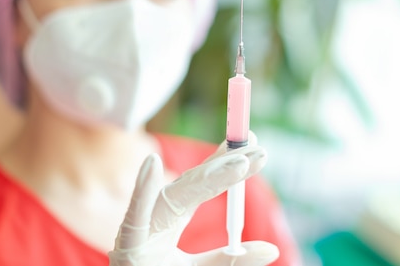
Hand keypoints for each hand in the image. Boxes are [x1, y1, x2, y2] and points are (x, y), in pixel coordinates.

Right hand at [108, 138, 279, 265]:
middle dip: (226, 164)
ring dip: (203, 177)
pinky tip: (151, 165)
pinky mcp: (127, 246)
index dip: (228, 163)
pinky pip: (136, 218)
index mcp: (171, 218)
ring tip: (232, 160)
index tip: (255, 144)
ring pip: (175, 197)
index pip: (204, 184)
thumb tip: (271, 248)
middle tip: (257, 146)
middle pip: (194, 184)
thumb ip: (230, 259)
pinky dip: (142, 191)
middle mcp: (157, 216)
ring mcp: (141, 229)